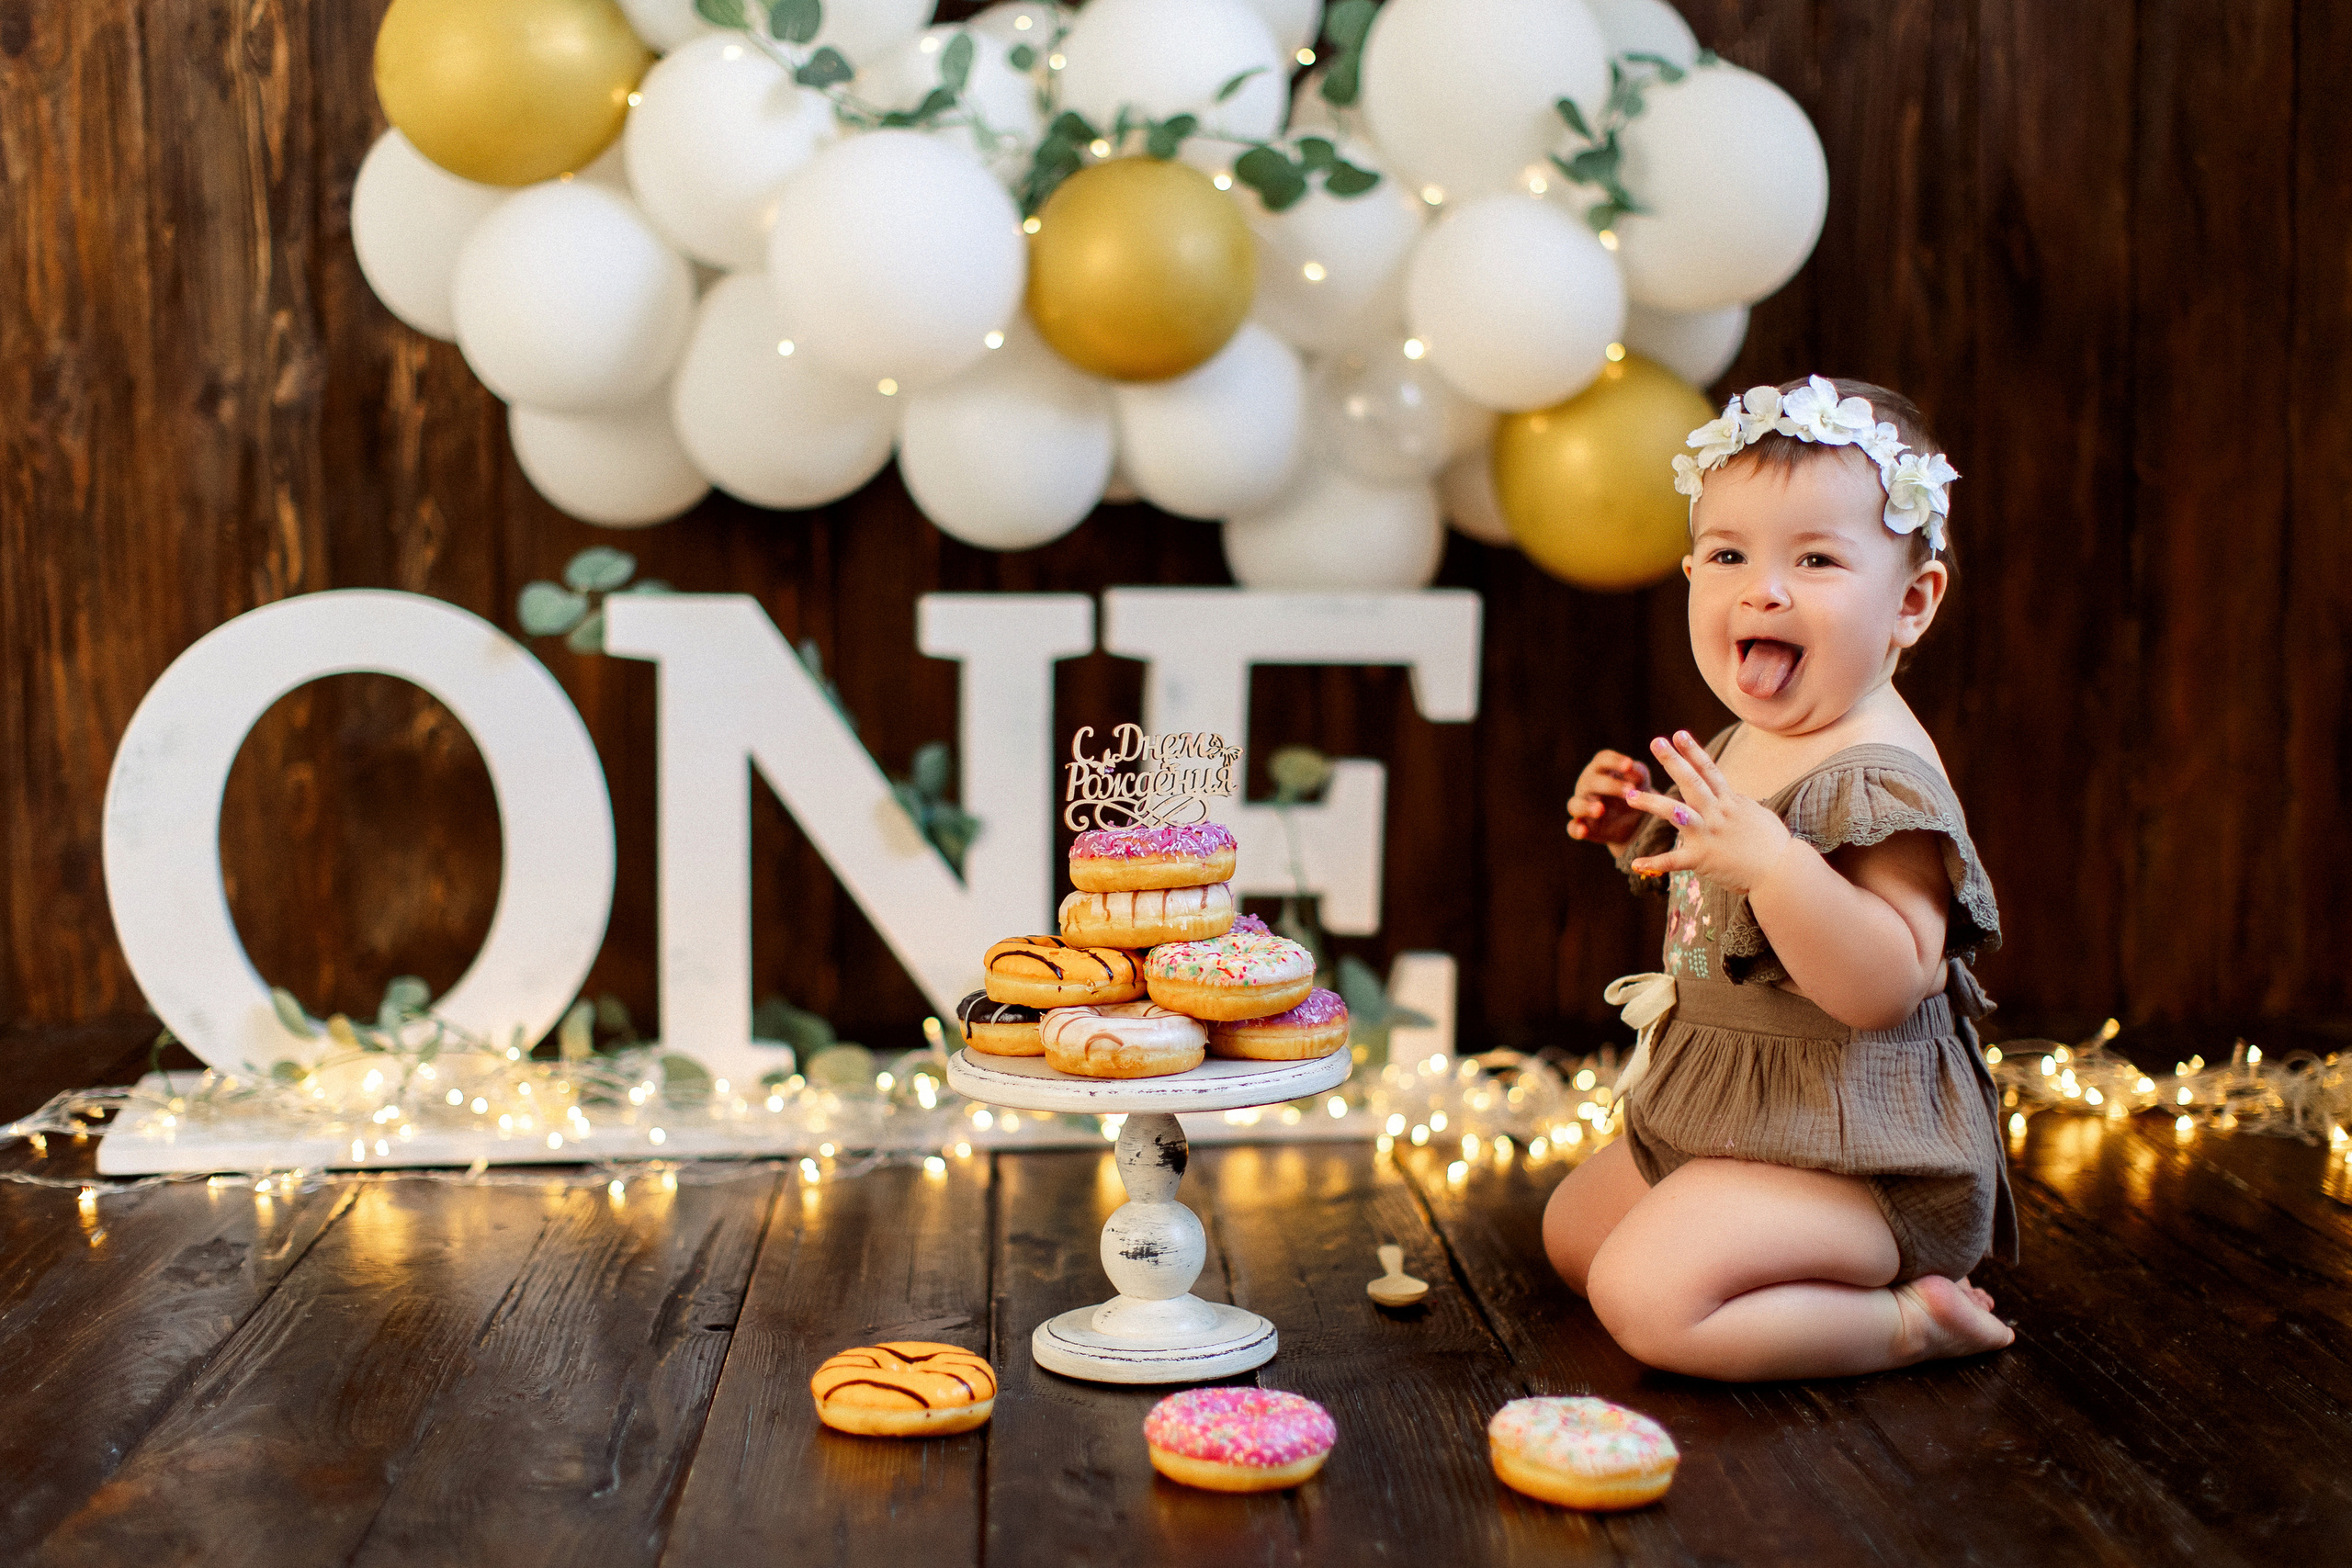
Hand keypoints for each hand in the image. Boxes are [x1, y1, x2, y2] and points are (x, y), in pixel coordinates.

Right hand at [1566, 749, 1652, 845]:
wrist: (1635, 821)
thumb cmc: (1635, 792)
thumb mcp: (1640, 781)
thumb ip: (1637, 773)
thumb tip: (1631, 769)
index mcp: (1601, 769)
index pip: (1602, 760)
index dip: (1614, 761)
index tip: (1629, 765)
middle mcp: (1587, 785)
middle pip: (1590, 781)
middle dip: (1610, 785)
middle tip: (1629, 791)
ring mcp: (1582, 806)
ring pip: (1575, 804)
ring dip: (1586, 807)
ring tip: (1600, 810)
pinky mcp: (1582, 825)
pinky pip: (1572, 828)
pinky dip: (1576, 829)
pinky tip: (1584, 831)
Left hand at [1624, 731, 1795, 892]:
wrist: (1783, 872)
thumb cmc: (1774, 844)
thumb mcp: (1758, 815)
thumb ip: (1739, 803)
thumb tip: (1731, 794)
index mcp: (1730, 802)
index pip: (1710, 771)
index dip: (1694, 751)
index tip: (1679, 734)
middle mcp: (1717, 813)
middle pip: (1691, 781)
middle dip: (1673, 760)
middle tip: (1655, 742)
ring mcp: (1709, 834)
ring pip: (1675, 813)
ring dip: (1650, 803)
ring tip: (1628, 795)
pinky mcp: (1702, 858)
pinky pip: (1673, 861)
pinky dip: (1654, 863)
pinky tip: (1635, 863)